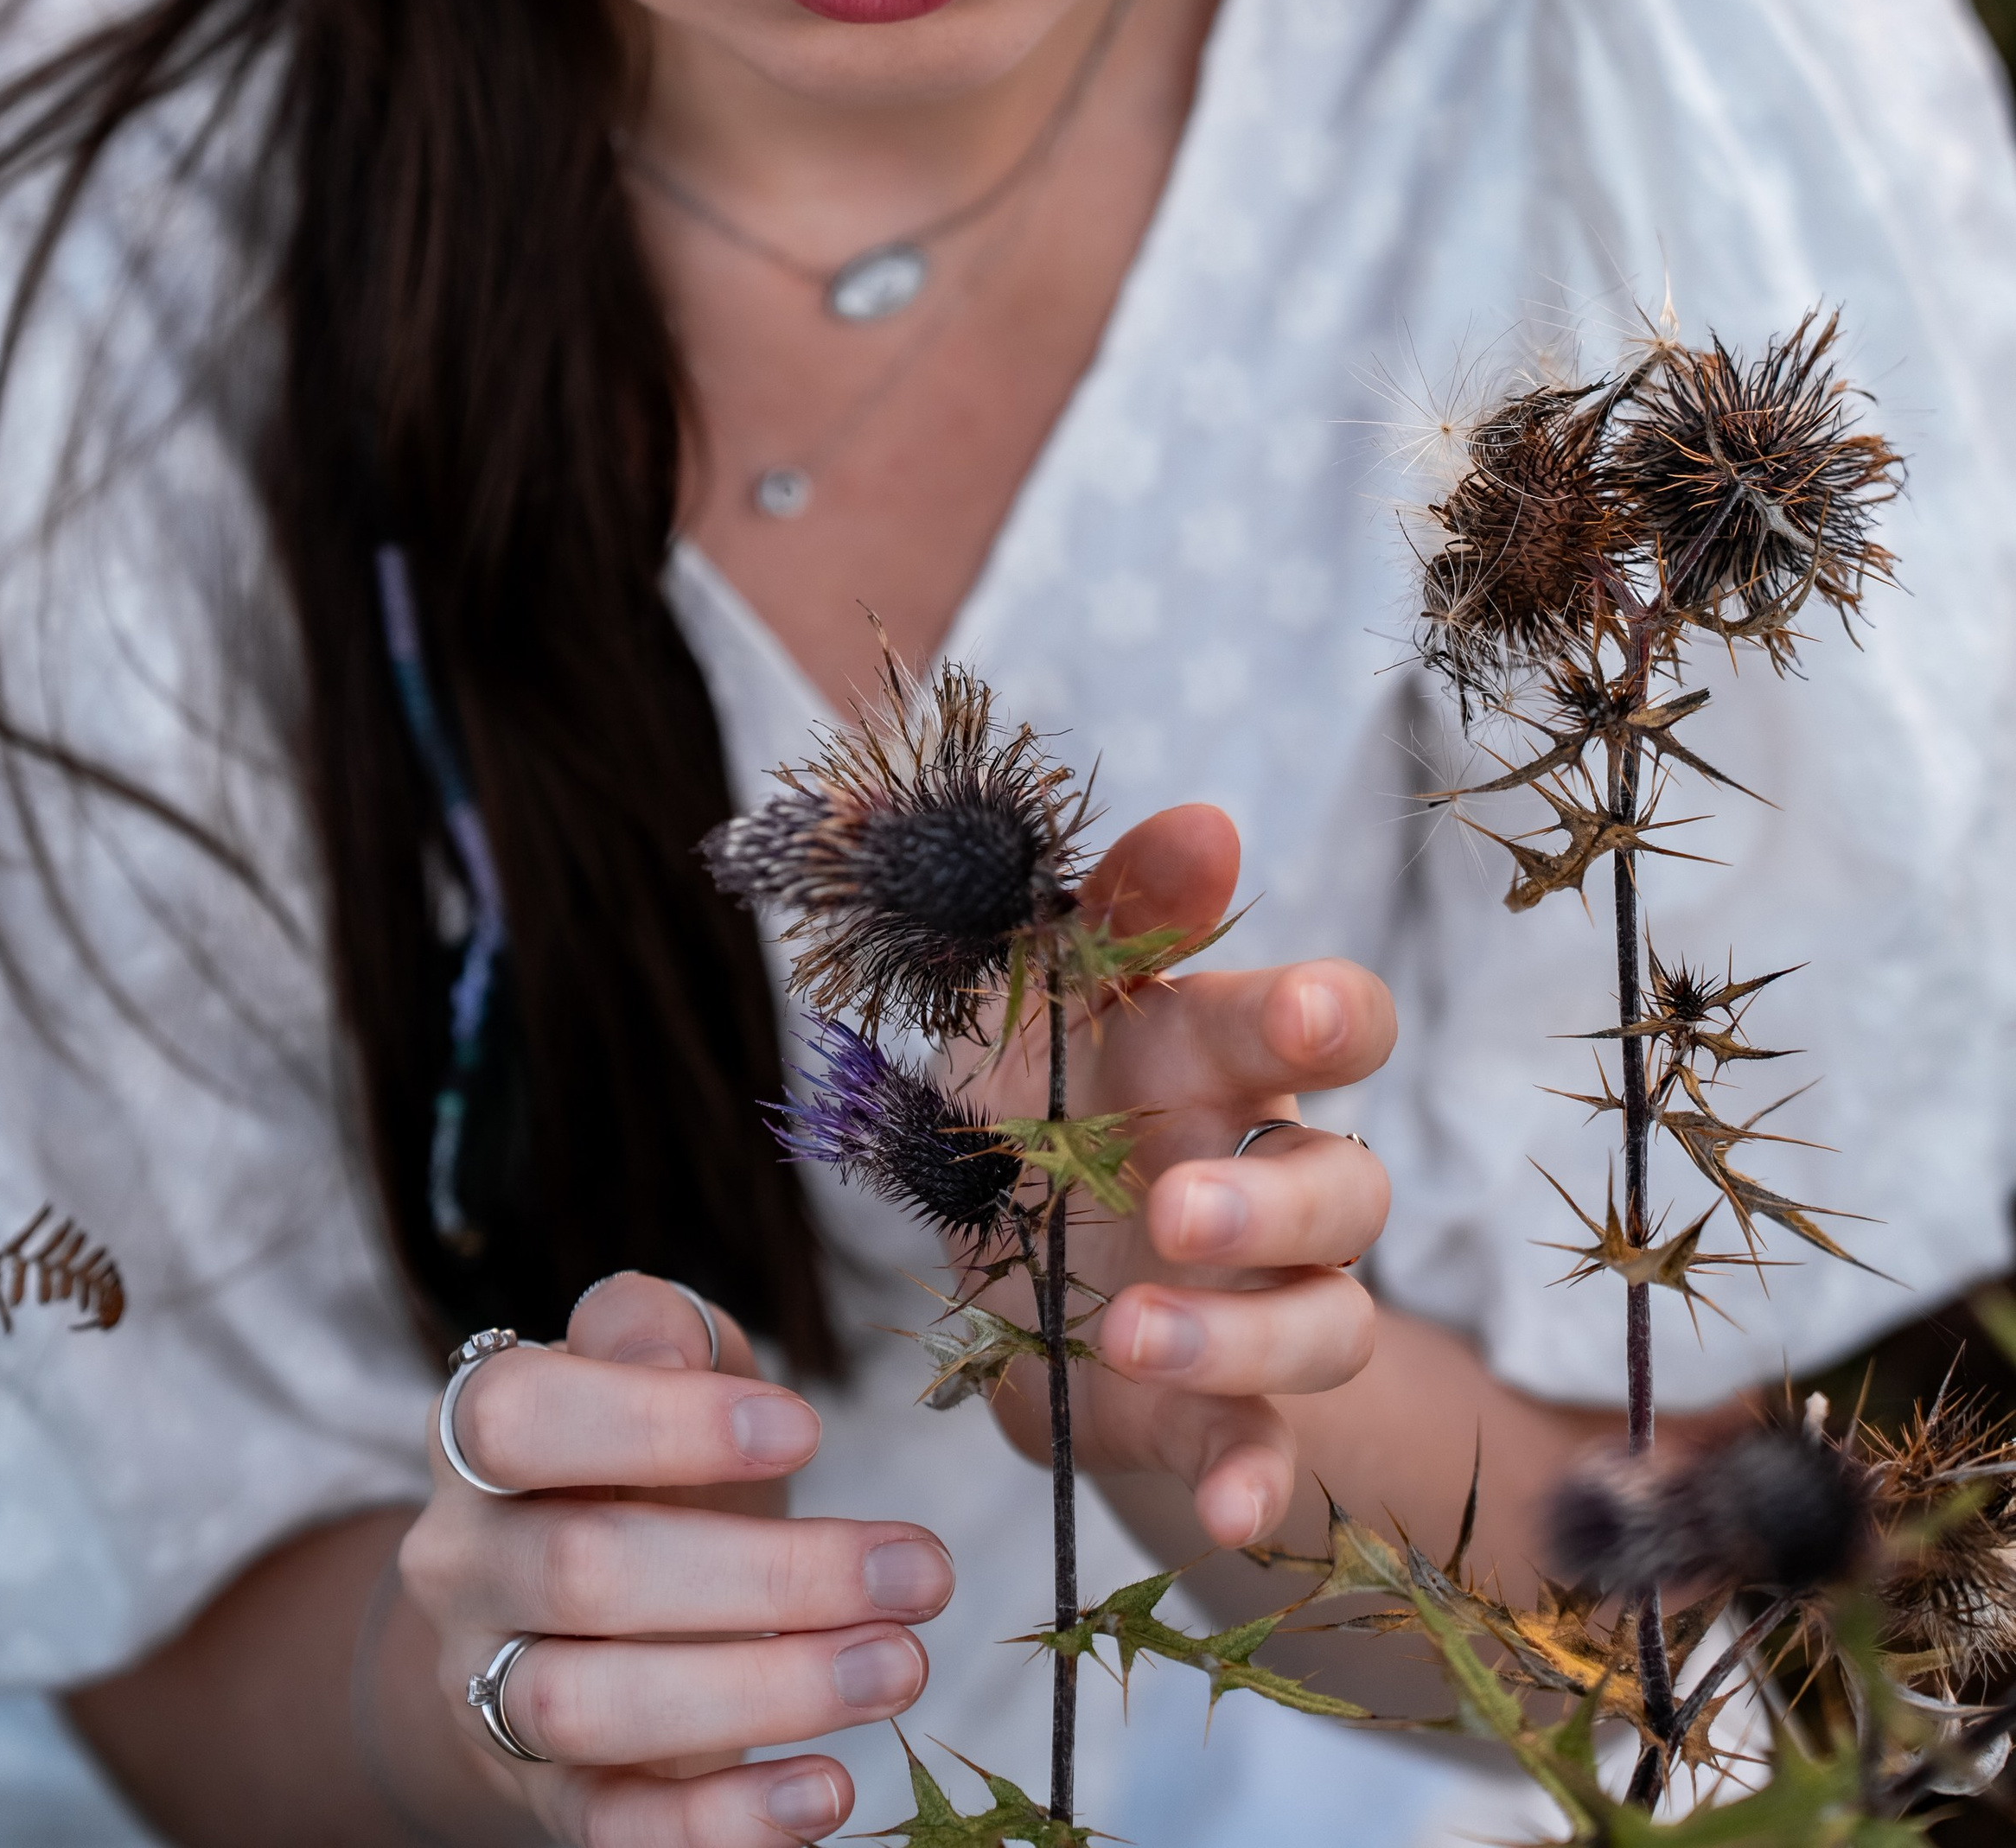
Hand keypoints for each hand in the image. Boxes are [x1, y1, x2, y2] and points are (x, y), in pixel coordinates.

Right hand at [397, 1273, 952, 1843]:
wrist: (570, 1600)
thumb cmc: (634, 1454)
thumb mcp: (653, 1363)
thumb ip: (653, 1329)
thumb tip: (668, 1350)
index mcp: (473, 1433)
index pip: (520, 1421)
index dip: (656, 1424)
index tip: (808, 1430)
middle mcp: (463, 1564)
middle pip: (580, 1573)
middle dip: (767, 1576)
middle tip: (920, 1572)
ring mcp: (487, 1689)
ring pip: (589, 1707)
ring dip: (764, 1693)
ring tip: (900, 1664)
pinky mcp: (545, 1797)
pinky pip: (615, 1828)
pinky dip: (724, 1822)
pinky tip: (828, 1790)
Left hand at [979, 803, 1391, 1550]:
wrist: (985, 1242)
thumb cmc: (1029, 1080)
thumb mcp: (1038, 983)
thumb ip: (1120, 907)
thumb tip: (1208, 822)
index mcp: (1219, 1056)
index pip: (1331, 1023)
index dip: (1328, 1017)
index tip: (1301, 1015)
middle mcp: (1265, 1172)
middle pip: (1347, 1182)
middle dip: (1274, 1198)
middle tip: (1174, 1208)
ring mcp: (1255, 1297)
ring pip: (1328, 1322)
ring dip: (1245, 1336)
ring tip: (1131, 1333)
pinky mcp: (1218, 1409)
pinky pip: (1270, 1449)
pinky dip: (1262, 1481)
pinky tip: (1233, 1509)